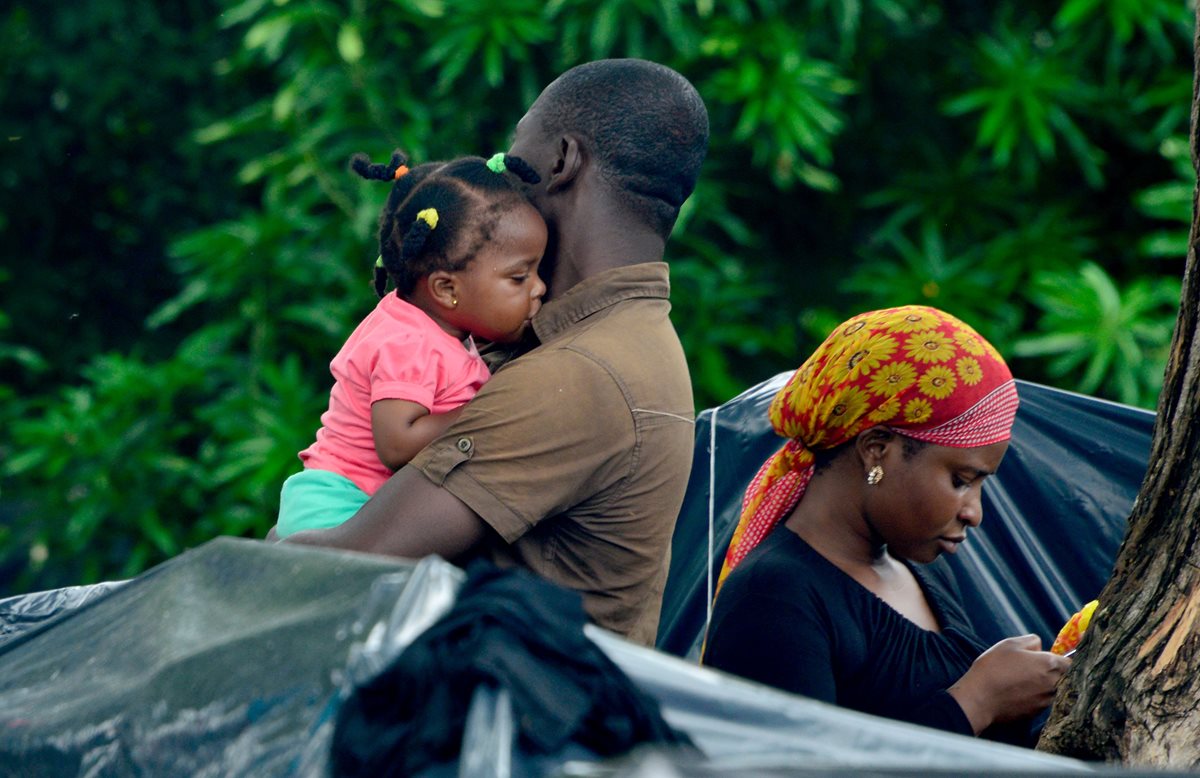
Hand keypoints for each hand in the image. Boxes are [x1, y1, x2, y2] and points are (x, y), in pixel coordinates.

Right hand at [948, 634, 1070, 733]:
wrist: (980, 698)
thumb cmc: (994, 667)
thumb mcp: (1010, 644)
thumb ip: (1031, 641)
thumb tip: (1040, 647)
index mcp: (1048, 664)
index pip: (1071, 662)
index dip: (1064, 658)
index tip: (1054, 657)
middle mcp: (1052, 683)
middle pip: (1066, 677)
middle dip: (1057, 672)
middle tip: (1037, 668)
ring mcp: (1046, 700)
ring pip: (1056, 690)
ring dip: (1048, 685)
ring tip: (1027, 681)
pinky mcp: (1037, 713)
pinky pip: (1044, 701)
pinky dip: (1038, 696)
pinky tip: (1021, 692)